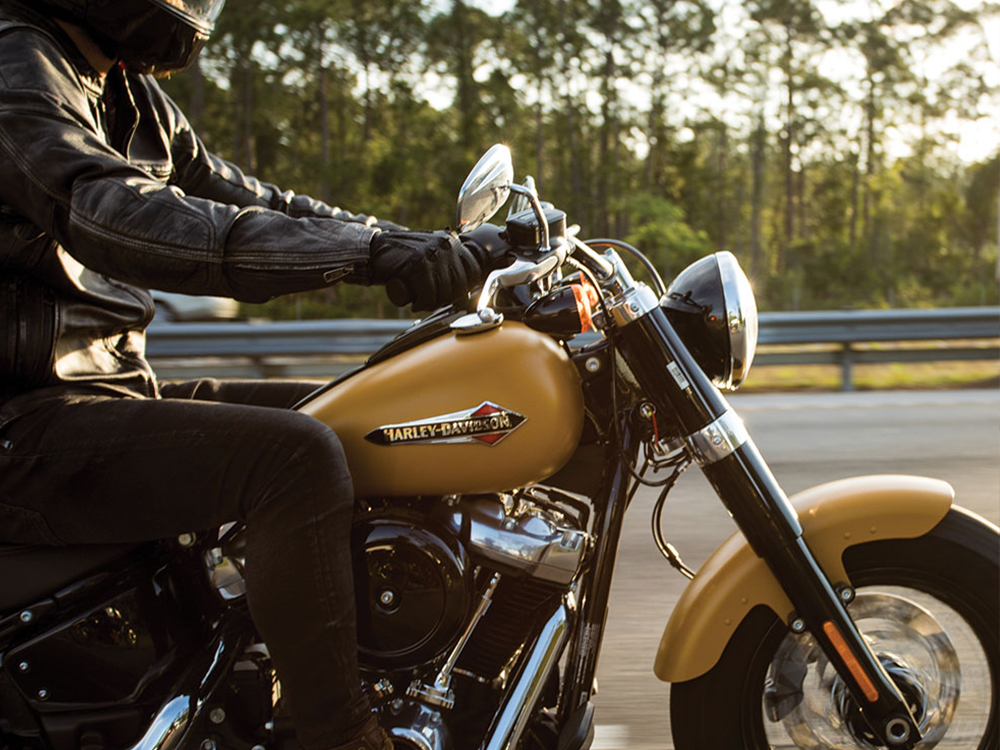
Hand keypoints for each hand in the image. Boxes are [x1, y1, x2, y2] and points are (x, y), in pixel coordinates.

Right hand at [369, 230, 488, 310]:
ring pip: (445, 292)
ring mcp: (432, 253)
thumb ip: (448, 261)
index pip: (473, 270)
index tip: (453, 296)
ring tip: (422, 302)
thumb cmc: (403, 257)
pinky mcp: (418, 264)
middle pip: (460, 284)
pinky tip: (415, 303)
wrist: (374, 250)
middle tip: (433, 302)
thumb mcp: (431, 252)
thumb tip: (467, 288)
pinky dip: (422, 304)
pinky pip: (429, 294)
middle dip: (447, 299)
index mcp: (451, 241)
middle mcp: (445, 245)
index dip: (465, 288)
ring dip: (433, 304)